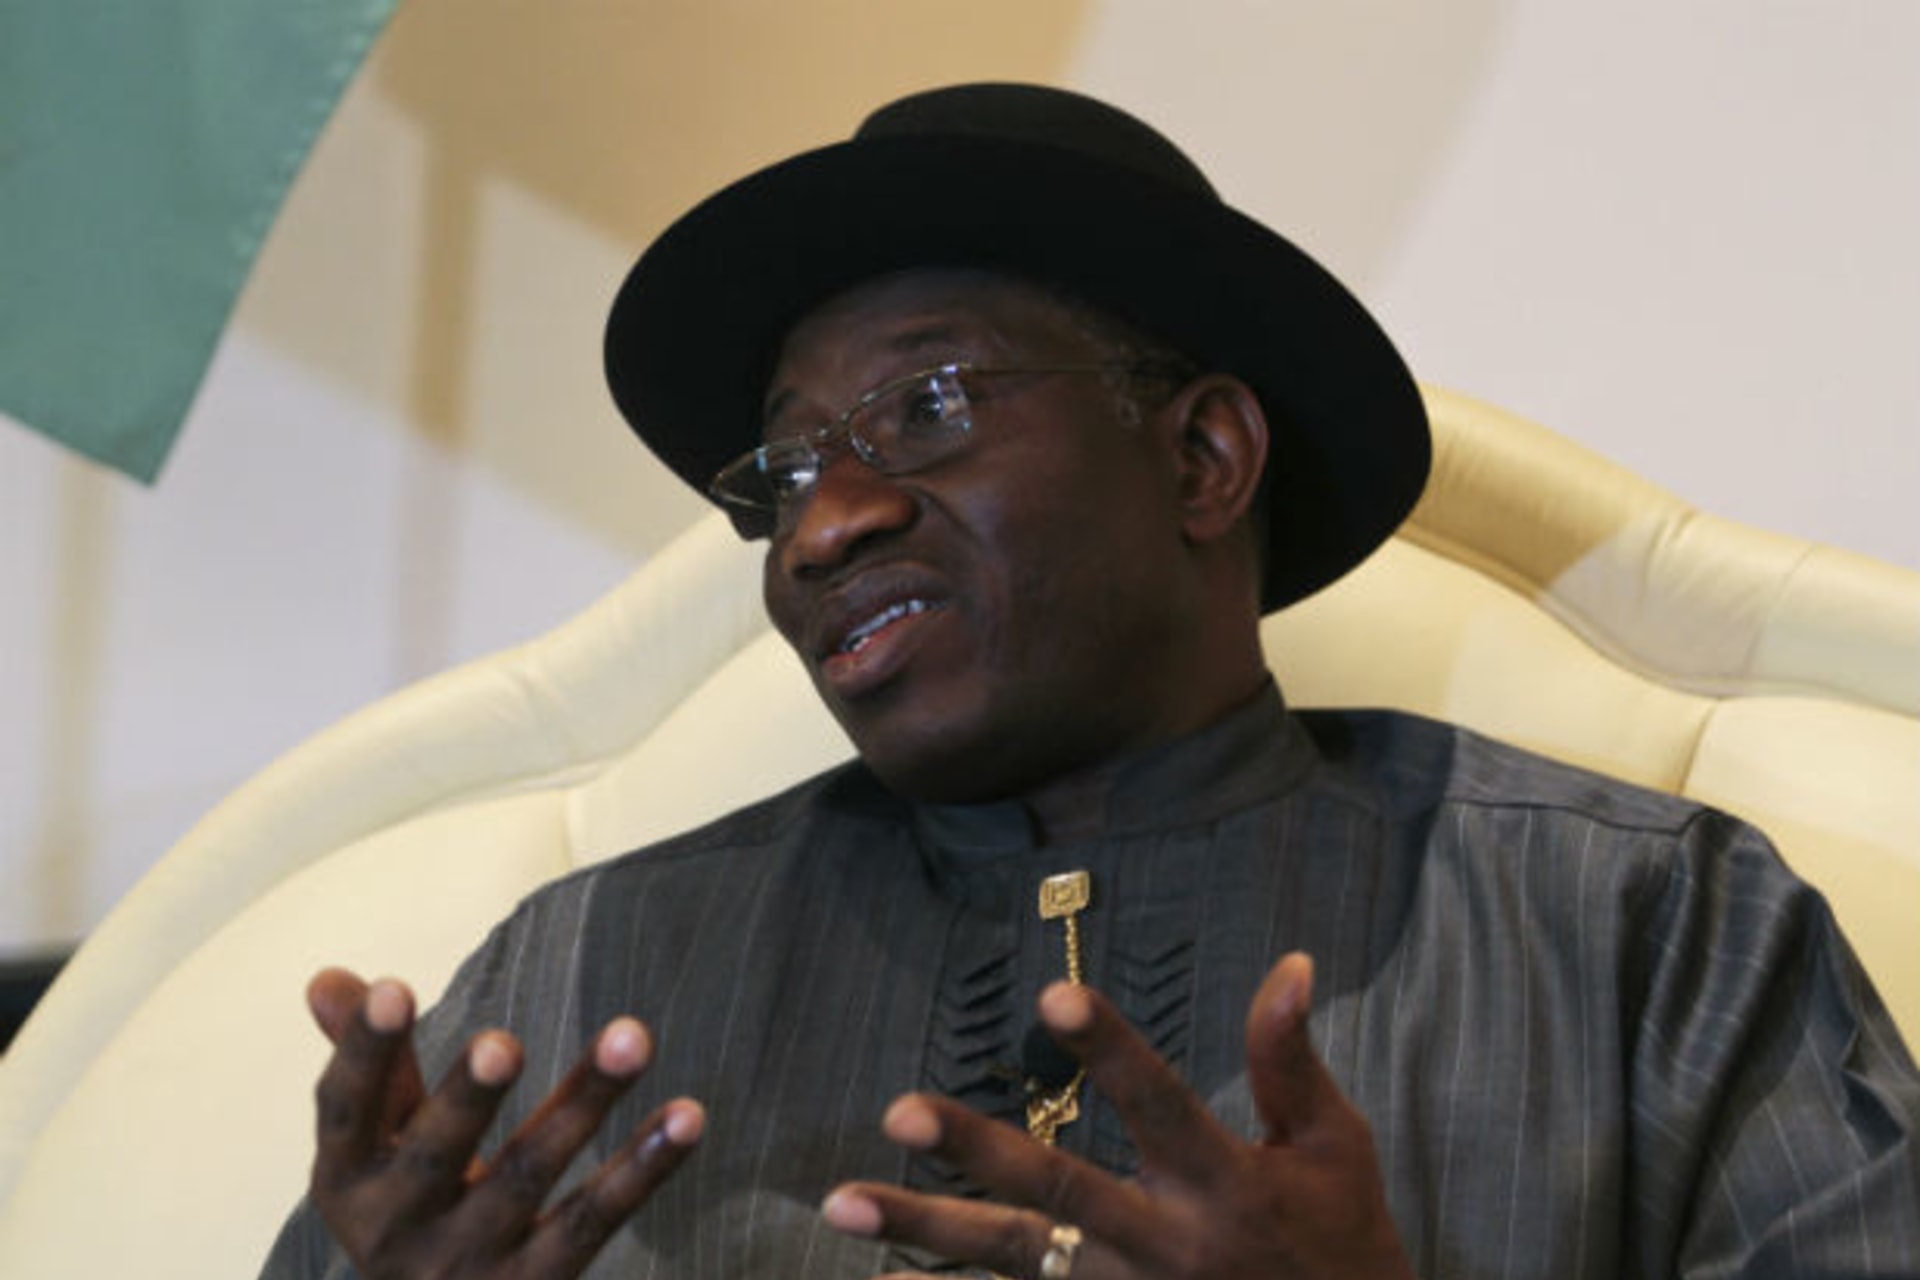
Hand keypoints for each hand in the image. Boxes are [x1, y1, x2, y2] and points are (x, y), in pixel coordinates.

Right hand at [304, 967, 702, 1279]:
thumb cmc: (410, 1211)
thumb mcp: (378, 1147)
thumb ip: (373, 1062)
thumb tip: (328, 976)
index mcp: (348, 1180)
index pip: (348, 1110)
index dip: (365, 1051)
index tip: (396, 987)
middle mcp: (397, 1229)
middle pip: (437, 1154)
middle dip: (469, 1097)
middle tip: (505, 1042)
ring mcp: (469, 1263)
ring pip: (528, 1175)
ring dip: (584, 1104)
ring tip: (632, 1034)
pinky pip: (594, 1219)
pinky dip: (644, 1167)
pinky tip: (688, 1113)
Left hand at [821, 952, 1410, 1279]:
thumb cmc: (1344, 1245)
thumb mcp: (1334, 1150)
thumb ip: (1291, 1062)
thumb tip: (1288, 963)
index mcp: (1226, 1185)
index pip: (1160, 1104)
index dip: (1111, 1052)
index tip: (1053, 996)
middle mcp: (1166, 1247)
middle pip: (1059, 1195)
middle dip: (977, 1153)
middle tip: (899, 1111)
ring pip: (1015, 1262)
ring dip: (926, 1231)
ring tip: (842, 1204)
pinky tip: (884, 1278)